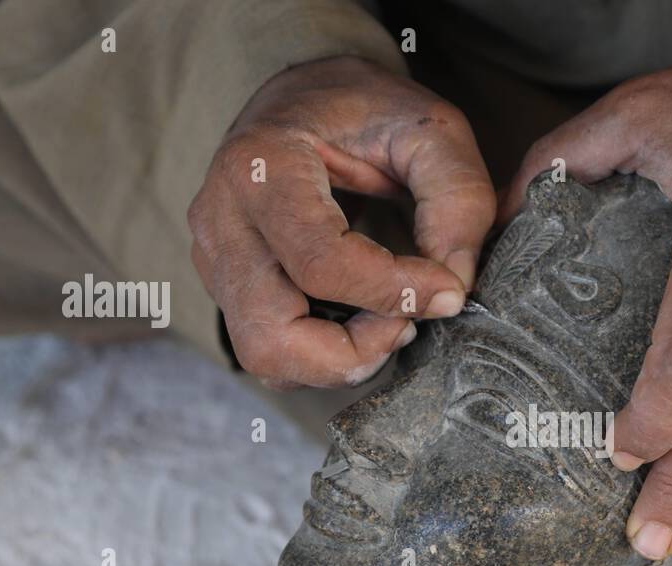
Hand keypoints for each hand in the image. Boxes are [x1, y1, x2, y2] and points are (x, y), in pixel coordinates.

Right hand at [188, 55, 494, 387]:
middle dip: (355, 352)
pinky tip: (362, 321)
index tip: (448, 292)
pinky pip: (270, 353)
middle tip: (409, 322)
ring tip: (389, 321)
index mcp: (261, 166)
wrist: (309, 98)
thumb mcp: (432, 131)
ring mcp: (214, 257)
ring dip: (338, 361)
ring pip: (266, 356)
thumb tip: (454, 288)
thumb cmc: (368, 110)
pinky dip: (322, 357)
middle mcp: (221, 218)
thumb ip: (457, 201)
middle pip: (273, 335)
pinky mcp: (226, 285)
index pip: (320, 263)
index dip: (393, 293)